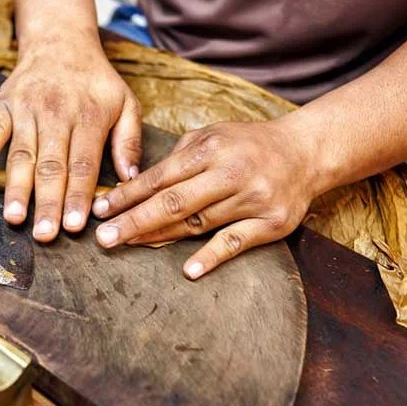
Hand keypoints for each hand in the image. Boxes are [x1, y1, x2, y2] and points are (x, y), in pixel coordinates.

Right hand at [0, 34, 141, 240]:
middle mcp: (56, 114)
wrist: (60, 40)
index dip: (78, 196)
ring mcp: (27, 109)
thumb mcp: (126, 103)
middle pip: (51, 165)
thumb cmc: (95, 80)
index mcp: (89, 117)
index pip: (83, 165)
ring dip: (16, 187)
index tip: (75, 226)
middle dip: (47, 202)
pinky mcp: (4, 105)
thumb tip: (131, 179)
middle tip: (44, 235)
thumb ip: (130, 141)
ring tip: (14, 217)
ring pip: (22, 154)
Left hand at [91, 120, 323, 279]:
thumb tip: (134, 184)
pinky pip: (236, 242)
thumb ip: (177, 157)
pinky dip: (212, 256)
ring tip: (129, 245)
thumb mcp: (211, 135)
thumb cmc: (247, 145)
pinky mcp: (271, 223)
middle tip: (104, 237)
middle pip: (174, 202)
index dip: (128, 194)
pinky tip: (188, 270)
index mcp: (211, 148)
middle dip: (134, 220)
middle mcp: (231, 172)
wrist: (305, 152)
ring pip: (198, 223)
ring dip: (160, 237)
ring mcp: (252, 198)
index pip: (161, 176)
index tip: (101, 209)